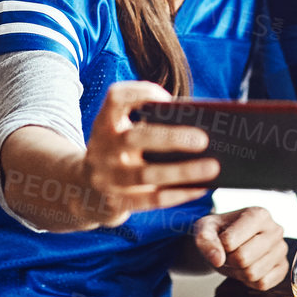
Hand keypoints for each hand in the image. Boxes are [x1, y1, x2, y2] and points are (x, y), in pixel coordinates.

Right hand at [77, 82, 218, 227]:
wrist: (84, 193)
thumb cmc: (118, 155)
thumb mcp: (120, 136)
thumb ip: (147, 127)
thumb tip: (198, 129)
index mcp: (104, 124)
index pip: (115, 98)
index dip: (141, 93)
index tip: (167, 99)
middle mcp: (101, 148)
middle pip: (135, 138)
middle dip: (171, 138)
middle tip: (203, 139)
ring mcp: (106, 178)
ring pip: (146, 174)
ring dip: (183, 171)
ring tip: (213, 166)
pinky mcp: (115, 203)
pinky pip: (151, 200)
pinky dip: (178, 193)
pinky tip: (200, 188)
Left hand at [193, 207, 288, 289]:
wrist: (230, 242)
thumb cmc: (219, 232)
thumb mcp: (205, 229)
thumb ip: (206, 240)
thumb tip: (217, 259)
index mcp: (258, 214)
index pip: (229, 242)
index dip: (219, 247)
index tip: (221, 241)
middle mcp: (275, 230)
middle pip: (243, 259)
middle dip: (229, 260)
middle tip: (229, 254)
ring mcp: (281, 249)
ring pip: (253, 273)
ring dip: (239, 272)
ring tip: (238, 260)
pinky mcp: (283, 267)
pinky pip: (263, 284)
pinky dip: (250, 281)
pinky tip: (249, 268)